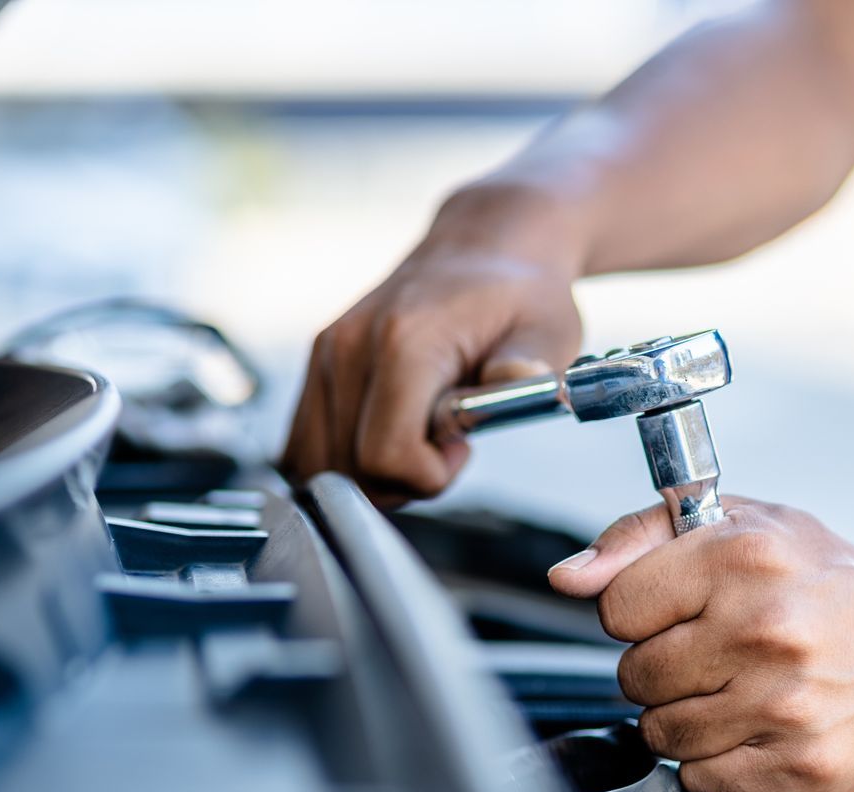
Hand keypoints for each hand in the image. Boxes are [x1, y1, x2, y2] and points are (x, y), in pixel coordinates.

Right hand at [283, 185, 584, 504]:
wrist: (482, 249)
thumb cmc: (519, 297)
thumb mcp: (546, 330)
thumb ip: (529, 364)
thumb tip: (520, 377)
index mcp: (404, 341)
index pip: (385, 456)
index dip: (429, 476)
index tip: (462, 447)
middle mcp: (350, 346)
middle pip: (350, 470)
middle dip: (404, 480)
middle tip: (445, 441)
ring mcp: (326, 354)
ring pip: (319, 465)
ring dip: (373, 475)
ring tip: (419, 435)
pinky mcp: (318, 363)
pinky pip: (307, 445)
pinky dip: (347, 459)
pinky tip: (390, 432)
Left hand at [548, 499, 853, 791]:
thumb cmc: (826, 578)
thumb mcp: (741, 523)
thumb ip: (642, 537)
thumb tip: (567, 577)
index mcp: (743, 558)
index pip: (616, 607)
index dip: (639, 611)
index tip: (677, 611)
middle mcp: (765, 630)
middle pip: (634, 675)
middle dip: (661, 667)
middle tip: (713, 654)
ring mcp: (785, 705)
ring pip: (661, 733)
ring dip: (684, 717)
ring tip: (735, 690)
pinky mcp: (802, 766)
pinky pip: (702, 777)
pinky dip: (716, 759)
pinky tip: (756, 726)